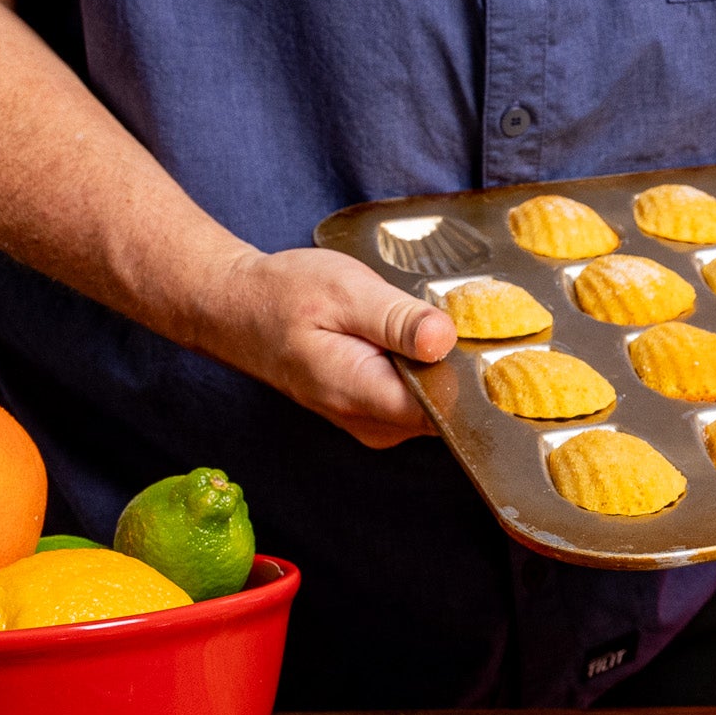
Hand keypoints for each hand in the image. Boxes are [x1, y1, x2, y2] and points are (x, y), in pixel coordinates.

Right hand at [200, 248, 456, 448]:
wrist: (235, 310)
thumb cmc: (283, 296)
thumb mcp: (345, 290)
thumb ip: (398, 319)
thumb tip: (444, 340)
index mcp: (364, 394)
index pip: (447, 408)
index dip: (472, 377)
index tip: (480, 342)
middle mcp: (373, 423)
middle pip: (448, 407)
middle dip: (458, 366)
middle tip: (442, 319)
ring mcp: (374, 423)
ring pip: (435, 403)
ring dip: (437, 366)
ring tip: (414, 325)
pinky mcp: (374, 414)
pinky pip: (417, 399)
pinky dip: (421, 370)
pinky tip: (404, 340)